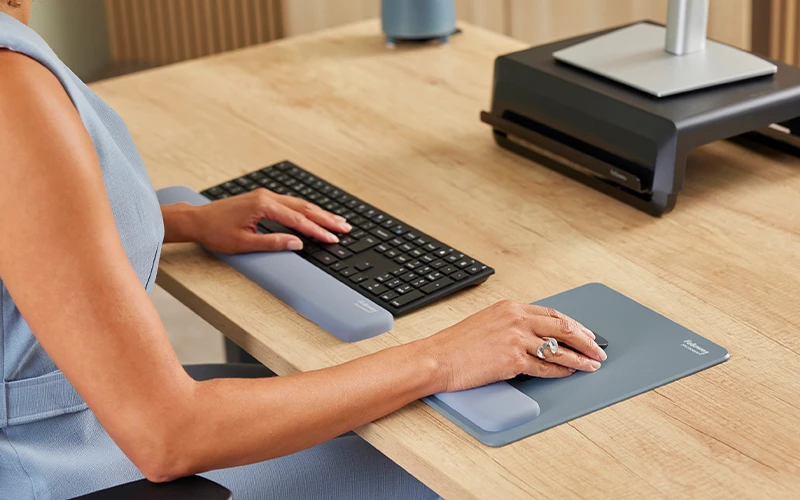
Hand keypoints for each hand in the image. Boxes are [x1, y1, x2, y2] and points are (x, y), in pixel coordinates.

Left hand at [193, 189, 350, 253]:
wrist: (196, 219)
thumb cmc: (215, 232)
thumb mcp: (244, 243)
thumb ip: (273, 242)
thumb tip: (298, 243)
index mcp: (264, 206)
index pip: (298, 220)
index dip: (318, 231)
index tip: (333, 238)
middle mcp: (267, 197)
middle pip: (304, 208)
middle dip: (326, 219)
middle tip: (345, 227)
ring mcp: (265, 196)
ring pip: (299, 204)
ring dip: (319, 213)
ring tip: (337, 221)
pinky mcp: (262, 199)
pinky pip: (291, 203)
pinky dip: (306, 210)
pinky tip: (314, 215)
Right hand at [422, 300, 607, 392]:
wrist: (439, 357)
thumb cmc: (457, 343)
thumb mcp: (488, 321)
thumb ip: (512, 324)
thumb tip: (536, 335)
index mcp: (511, 307)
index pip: (552, 314)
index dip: (574, 325)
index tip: (585, 333)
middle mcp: (517, 320)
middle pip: (563, 328)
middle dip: (585, 340)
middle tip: (597, 349)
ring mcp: (516, 340)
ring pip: (559, 349)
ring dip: (579, 358)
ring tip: (591, 365)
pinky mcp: (513, 361)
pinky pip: (545, 367)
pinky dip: (560, 371)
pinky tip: (568, 373)